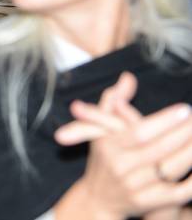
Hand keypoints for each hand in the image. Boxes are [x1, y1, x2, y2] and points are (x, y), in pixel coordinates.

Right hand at [53, 73, 191, 218]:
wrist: (98, 199)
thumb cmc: (103, 159)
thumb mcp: (99, 128)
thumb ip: (112, 100)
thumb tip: (128, 78)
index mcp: (107, 146)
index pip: (139, 133)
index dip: (164, 121)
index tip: (184, 110)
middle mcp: (120, 167)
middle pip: (157, 149)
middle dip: (183, 133)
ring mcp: (134, 187)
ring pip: (170, 169)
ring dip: (190, 153)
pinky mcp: (147, 203)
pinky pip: (177, 193)